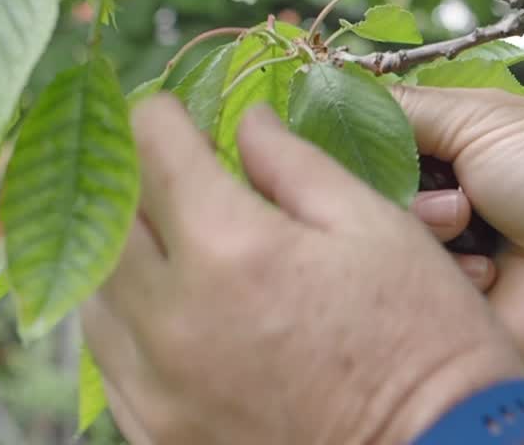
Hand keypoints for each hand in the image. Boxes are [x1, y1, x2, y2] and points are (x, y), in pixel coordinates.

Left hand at [83, 95, 523, 444]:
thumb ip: (294, 164)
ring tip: (158, 235)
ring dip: (118, 251)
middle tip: (158, 168)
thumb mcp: (376, 227)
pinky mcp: (158, 436)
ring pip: (96, 294)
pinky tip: (162, 307)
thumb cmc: (427, 339)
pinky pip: (110, 363)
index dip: (159, 116)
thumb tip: (247, 122)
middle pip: (107, 221)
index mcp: (231, 250)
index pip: (155, 151)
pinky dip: (124, 321)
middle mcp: (174, 319)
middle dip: (128, 180)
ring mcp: (159, 388)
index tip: (170, 111)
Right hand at [391, 86, 523, 388]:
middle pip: (368, 188)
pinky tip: (491, 273)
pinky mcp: (446, 307)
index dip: (363, 139)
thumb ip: (401, 107)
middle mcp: (438, 203)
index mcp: (449, 152)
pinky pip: (406, 285)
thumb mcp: (481, 117)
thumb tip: (330, 87)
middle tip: (458, 193)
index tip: (362, 138)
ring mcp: (441, 258)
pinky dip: (448, 271)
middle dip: (406, 183)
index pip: (372, 140)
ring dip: (430, 225)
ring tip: (476, 227)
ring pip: (382, 234)